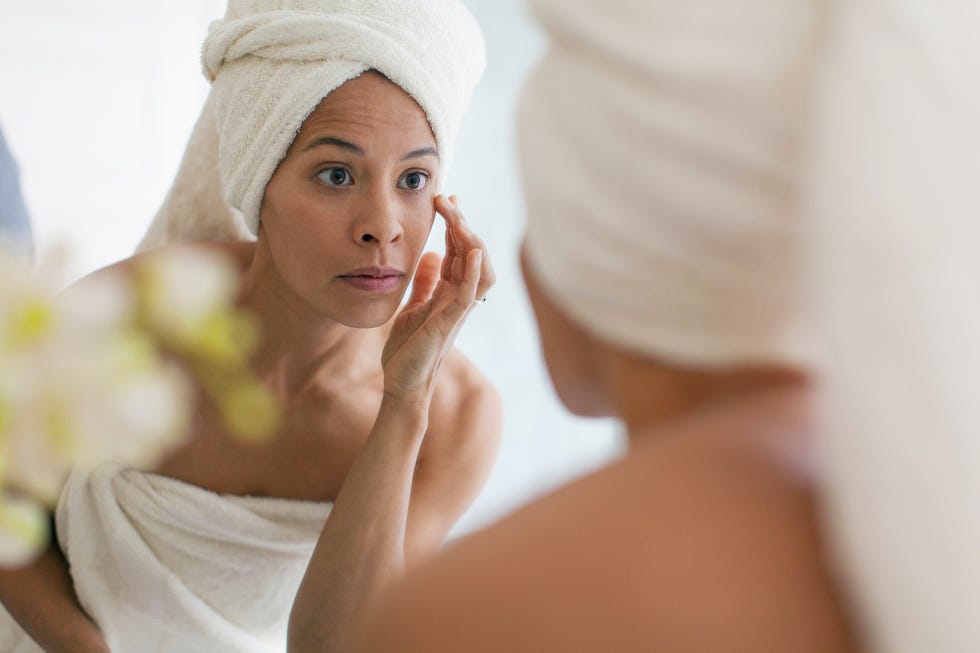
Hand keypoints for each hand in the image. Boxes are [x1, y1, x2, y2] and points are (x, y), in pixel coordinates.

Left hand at [381, 195, 494, 403]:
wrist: (401, 385)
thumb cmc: (407, 352)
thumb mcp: (413, 308)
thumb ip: (425, 284)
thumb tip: (432, 256)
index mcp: (449, 293)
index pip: (459, 250)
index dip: (456, 223)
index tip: (448, 198)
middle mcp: (458, 299)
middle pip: (471, 253)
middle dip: (461, 223)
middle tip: (446, 199)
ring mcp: (456, 311)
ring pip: (479, 270)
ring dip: (471, 242)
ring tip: (459, 219)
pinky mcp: (448, 323)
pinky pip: (469, 294)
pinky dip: (473, 271)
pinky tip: (470, 250)